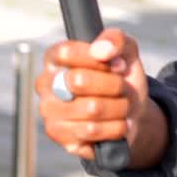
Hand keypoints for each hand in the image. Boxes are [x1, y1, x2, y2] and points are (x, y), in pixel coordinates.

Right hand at [36, 28, 166, 165]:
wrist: (131, 113)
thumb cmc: (121, 77)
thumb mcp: (127, 51)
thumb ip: (116, 40)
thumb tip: (101, 50)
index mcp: (55, 58)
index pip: (67, 53)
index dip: (98, 60)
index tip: (118, 65)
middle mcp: (45, 84)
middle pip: (79, 80)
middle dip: (113, 85)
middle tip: (123, 88)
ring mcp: (49, 112)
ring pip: (91, 108)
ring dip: (119, 107)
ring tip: (124, 106)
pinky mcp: (59, 136)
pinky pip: (92, 131)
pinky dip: (115, 127)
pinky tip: (119, 124)